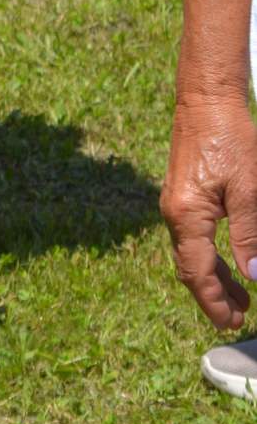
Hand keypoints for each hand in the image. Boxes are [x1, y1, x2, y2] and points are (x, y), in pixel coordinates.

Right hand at [163, 97, 256, 329]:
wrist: (206, 99)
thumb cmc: (229, 139)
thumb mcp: (248, 190)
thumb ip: (249, 236)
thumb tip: (254, 277)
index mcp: (187, 215)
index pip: (197, 273)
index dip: (215, 302)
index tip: (233, 323)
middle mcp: (174, 213)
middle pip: (190, 268)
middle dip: (214, 296)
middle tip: (240, 317)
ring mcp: (175, 204)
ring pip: (191, 253)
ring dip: (213, 278)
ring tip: (240, 297)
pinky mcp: (182, 195)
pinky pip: (192, 237)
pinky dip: (209, 256)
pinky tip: (228, 261)